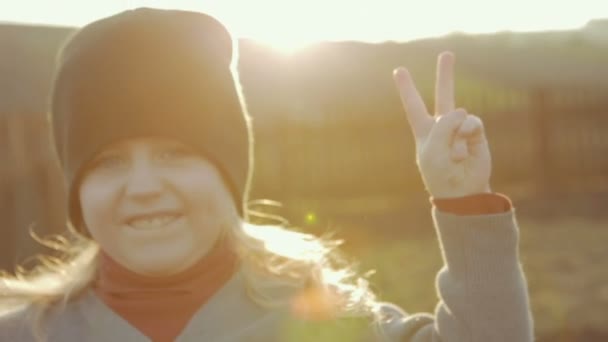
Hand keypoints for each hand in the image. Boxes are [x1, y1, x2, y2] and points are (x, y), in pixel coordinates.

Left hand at [393, 52, 491, 197]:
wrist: (462, 192)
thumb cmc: (440, 173)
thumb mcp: (432, 150)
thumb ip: (444, 125)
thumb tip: (463, 110)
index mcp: (424, 130)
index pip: (413, 105)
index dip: (406, 88)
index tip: (398, 70)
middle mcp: (443, 126)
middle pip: (444, 95)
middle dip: (445, 75)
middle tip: (447, 54)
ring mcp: (461, 129)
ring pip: (460, 112)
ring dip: (456, 133)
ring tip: (455, 154)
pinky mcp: (477, 133)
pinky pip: (472, 122)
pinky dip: (469, 132)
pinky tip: (467, 146)